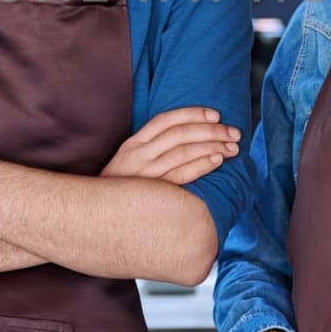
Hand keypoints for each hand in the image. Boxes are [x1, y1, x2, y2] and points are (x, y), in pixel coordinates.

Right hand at [102, 106, 240, 184]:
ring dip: (212, 146)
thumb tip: (188, 140)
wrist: (96, 218)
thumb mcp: (129, 164)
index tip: (216, 115)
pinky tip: (217, 160)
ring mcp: (144, 174)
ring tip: (232, 148)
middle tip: (234, 133)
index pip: (166, 120)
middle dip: (211, 130)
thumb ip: (151, 150)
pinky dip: (201, 164)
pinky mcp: (152, 193)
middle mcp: (138, 155)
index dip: (193, 114)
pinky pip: (181, 174)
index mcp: (133, 144)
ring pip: (183, 151)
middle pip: (180, 134)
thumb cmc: (122, 191)